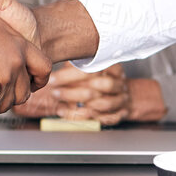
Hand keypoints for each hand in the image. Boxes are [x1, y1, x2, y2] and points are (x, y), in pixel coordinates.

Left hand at [33, 63, 166, 125]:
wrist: (121, 94)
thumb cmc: (98, 77)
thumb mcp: (89, 65)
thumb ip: (76, 63)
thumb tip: (56, 56)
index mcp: (113, 67)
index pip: (94, 69)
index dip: (71, 75)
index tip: (53, 79)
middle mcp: (120, 82)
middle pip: (101, 86)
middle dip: (75, 92)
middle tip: (55, 93)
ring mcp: (122, 99)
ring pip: (104, 104)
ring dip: (81, 106)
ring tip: (60, 105)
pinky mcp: (120, 114)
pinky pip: (103, 118)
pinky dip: (85, 118)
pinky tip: (69, 113)